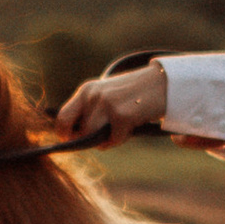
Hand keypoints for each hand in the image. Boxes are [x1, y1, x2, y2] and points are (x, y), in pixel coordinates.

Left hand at [53, 59, 167, 145]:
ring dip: (104, 140)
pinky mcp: (122, 115)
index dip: (64, 133)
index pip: (62, 117)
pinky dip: (120, 139)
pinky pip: (113, 139)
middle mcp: (93, 96)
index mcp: (87, 90)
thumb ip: (92, 111)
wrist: (162, 83)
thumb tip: (76, 137)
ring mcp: (107, 105)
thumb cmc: (133, 94)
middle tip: (97, 140)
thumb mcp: (107, 96)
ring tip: (116, 133)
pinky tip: (130, 128)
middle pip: (76, 131)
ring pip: (93, 136)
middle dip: (84, 140)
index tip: (72, 140)